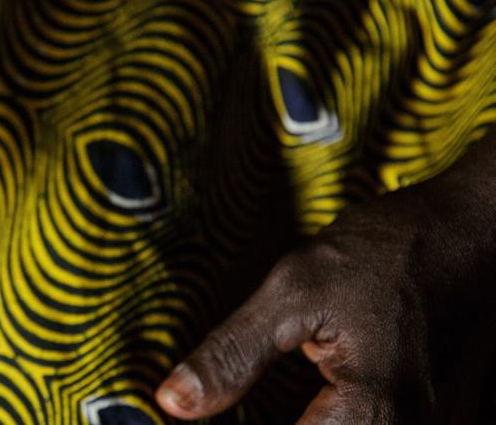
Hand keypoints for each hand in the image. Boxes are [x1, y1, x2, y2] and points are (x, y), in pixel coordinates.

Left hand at [155, 140, 495, 422]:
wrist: (473, 232)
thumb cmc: (388, 252)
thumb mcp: (294, 290)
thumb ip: (233, 354)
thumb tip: (173, 402)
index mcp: (374, 412)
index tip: (195, 422)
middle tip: (216, 411)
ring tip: (247, 408)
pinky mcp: (434, 421)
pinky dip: (328, 422)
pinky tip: (304, 407)